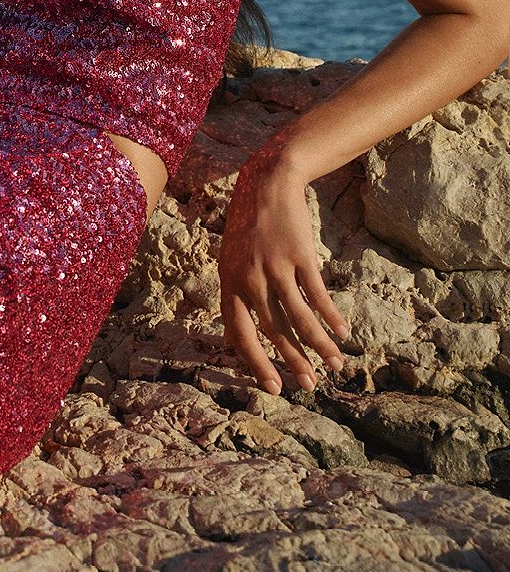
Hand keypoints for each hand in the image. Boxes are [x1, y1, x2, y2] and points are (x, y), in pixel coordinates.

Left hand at [219, 140, 349, 394]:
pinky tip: (342, 332)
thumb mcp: (230, 260)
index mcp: (229, 282)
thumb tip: (234, 338)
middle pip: (273, 330)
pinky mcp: (299, 255)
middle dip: (293, 361)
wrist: (266, 184)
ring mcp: (275, 266)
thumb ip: (235, 296)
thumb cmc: (248, 227)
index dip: (256, 363)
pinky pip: (317, 294)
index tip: (274, 387)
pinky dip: (331, 316)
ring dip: (319, 345)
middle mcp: (249, 277)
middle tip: (310, 386)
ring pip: (299, 316)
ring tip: (335, 365)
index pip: (240, 333)